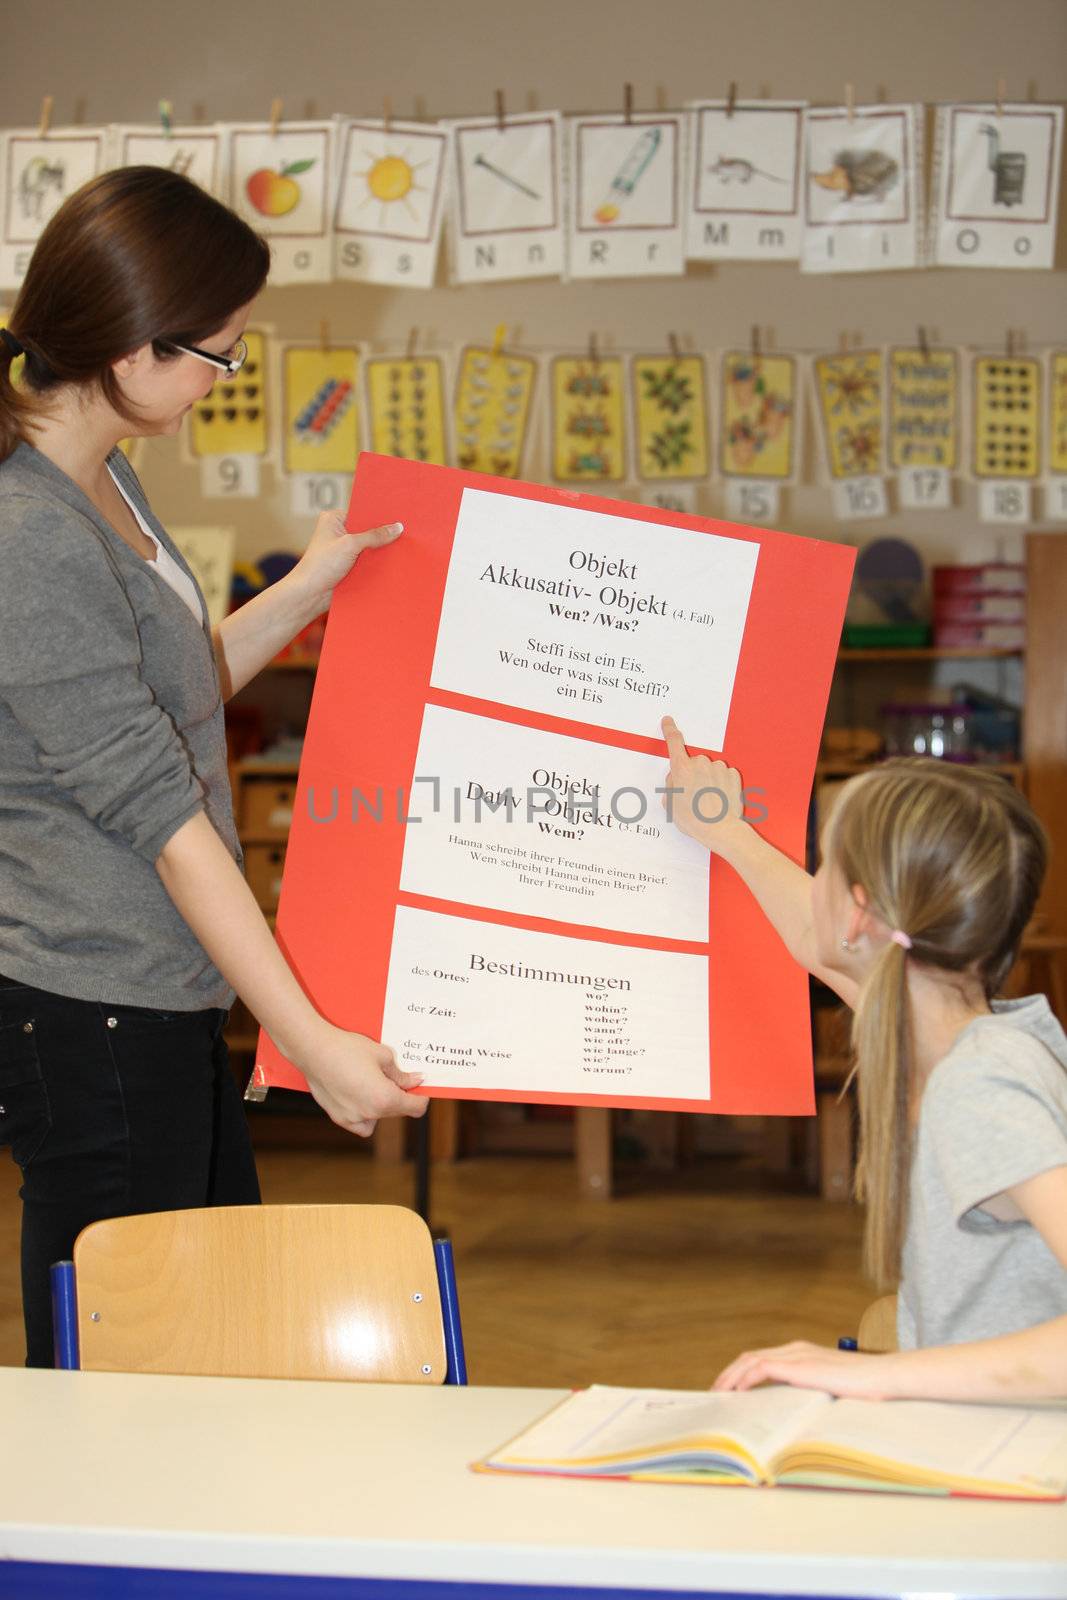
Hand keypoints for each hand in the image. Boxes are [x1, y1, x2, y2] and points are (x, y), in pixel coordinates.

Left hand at [293, 512, 401, 617]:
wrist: (310, 595)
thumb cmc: (321, 566)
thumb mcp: (350, 545)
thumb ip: (374, 536)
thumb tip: (397, 528)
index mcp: (334, 519)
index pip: (362, 513)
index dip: (379, 516)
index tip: (399, 517)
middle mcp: (338, 532)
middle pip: (367, 530)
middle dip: (382, 534)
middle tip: (404, 533)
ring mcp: (344, 550)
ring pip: (369, 547)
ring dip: (380, 551)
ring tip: (401, 548)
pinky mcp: (348, 565)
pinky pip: (367, 561)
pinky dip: (376, 563)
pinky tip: (391, 563)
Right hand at [299, 1021, 427, 1137]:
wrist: (313, 1049)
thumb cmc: (348, 1049)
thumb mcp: (383, 1055)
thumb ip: (401, 1074)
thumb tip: (415, 1081)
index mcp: (385, 1099)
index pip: (416, 1108)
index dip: (421, 1097)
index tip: (420, 1086)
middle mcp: (370, 1114)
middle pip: (397, 1112)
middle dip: (401, 1097)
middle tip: (396, 1077)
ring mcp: (353, 1118)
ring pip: (379, 1118)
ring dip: (383, 1106)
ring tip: (376, 1085)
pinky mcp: (338, 1117)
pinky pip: (360, 1123)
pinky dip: (364, 1115)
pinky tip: (361, 1098)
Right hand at [660, 716, 746, 856]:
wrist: (721, 829)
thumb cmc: (694, 820)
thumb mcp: (670, 804)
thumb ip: (671, 785)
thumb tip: (677, 779)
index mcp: (682, 769)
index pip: (674, 742)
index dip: (670, 730)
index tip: (668, 721)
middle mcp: (700, 763)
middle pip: (693, 763)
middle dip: (692, 775)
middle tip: (693, 796)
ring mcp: (718, 767)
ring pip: (709, 770)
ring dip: (708, 780)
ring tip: (708, 801)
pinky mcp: (733, 774)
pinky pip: (723, 775)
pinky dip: (721, 784)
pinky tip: (719, 798)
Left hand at [714, 1341, 900, 1400]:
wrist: (883, 1376)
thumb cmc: (865, 1387)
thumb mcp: (831, 1390)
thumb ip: (812, 1394)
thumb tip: (796, 1415)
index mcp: (802, 1353)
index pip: (762, 1359)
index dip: (742, 1372)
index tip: (729, 1389)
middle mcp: (795, 1349)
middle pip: (750, 1357)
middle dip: (730, 1374)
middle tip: (716, 1393)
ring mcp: (796, 1354)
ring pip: (751, 1360)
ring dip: (731, 1376)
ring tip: (719, 1394)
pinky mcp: (799, 1365)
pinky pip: (762, 1368)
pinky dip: (745, 1378)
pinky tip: (736, 1392)